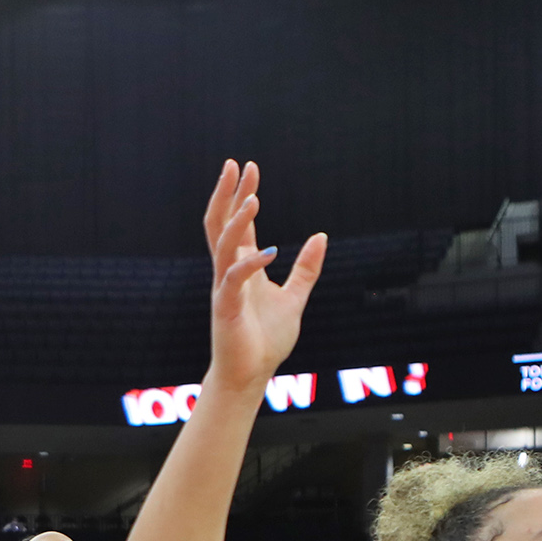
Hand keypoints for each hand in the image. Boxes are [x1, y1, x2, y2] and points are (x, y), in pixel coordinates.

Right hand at [202, 160, 327, 393]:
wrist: (249, 375)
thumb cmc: (266, 340)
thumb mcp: (295, 297)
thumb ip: (306, 269)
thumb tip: (321, 237)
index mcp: (243, 267)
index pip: (239, 223)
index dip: (243, 195)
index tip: (249, 168)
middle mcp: (229, 271)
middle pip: (219, 224)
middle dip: (226, 194)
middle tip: (234, 165)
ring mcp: (225, 288)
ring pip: (223, 244)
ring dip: (237, 220)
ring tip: (252, 197)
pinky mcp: (225, 307)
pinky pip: (233, 278)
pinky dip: (250, 263)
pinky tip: (270, 251)